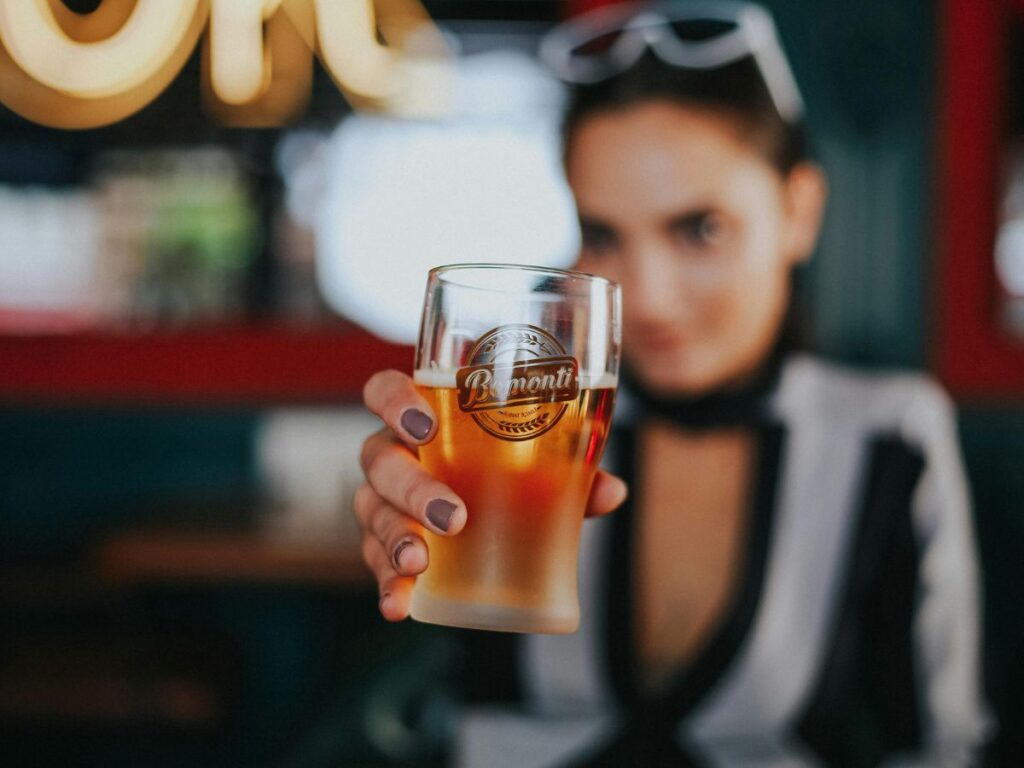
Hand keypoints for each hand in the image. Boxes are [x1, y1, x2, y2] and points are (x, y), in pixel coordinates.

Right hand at [355, 369, 628, 621]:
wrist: (490, 506)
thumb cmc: (506, 465)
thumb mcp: (538, 462)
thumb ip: (571, 470)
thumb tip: (612, 491)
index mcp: (422, 417)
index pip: (385, 391)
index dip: (395, 403)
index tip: (424, 427)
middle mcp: (392, 453)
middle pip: (380, 459)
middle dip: (412, 488)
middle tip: (452, 516)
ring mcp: (383, 500)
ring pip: (373, 512)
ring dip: (394, 538)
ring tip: (418, 563)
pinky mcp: (384, 545)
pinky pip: (376, 562)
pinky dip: (387, 584)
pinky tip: (398, 605)